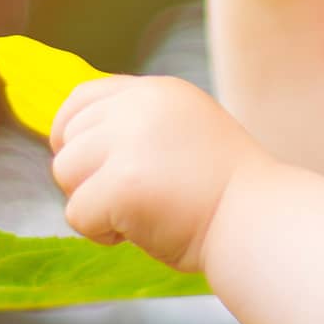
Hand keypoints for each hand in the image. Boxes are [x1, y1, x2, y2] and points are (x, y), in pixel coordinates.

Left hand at [49, 74, 267, 272]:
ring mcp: (129, 141)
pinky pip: (77, 213)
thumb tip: (72, 140)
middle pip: (68, 138)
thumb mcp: (182, 132)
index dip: (70, 132)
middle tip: (130, 197)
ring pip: (65, 173)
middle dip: (86, 175)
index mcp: (158, 91)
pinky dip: (101, 232)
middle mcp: (140, 105)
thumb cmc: (222, 191)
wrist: (257, 221)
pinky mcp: (120, 183)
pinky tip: (140, 231)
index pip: (82, 97)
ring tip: (138, 213)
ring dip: (92, 202)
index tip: (85, 164)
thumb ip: (138, 125)